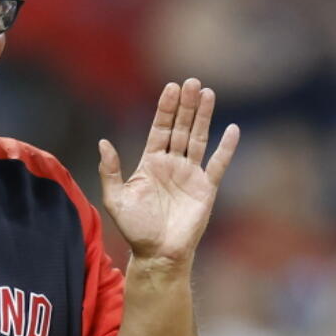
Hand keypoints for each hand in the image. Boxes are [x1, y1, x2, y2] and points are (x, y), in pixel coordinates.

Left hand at [98, 78, 238, 264]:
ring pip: (198, 139)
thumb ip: (110, 170)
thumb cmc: (135, 229)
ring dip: (203, 117)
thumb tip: (103, 142)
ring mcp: (190, 175)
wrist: (157, 254)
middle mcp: (172, 164)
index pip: (160, 129)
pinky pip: (218, 164)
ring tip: (207, 93)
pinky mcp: (206, 189)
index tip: (171, 87)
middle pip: (180, 128)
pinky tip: (232, 129)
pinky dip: (226, 148)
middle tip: (191, 82)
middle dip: (185, 106)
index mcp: (150, 163)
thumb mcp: (115, 199)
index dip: (165, 109)